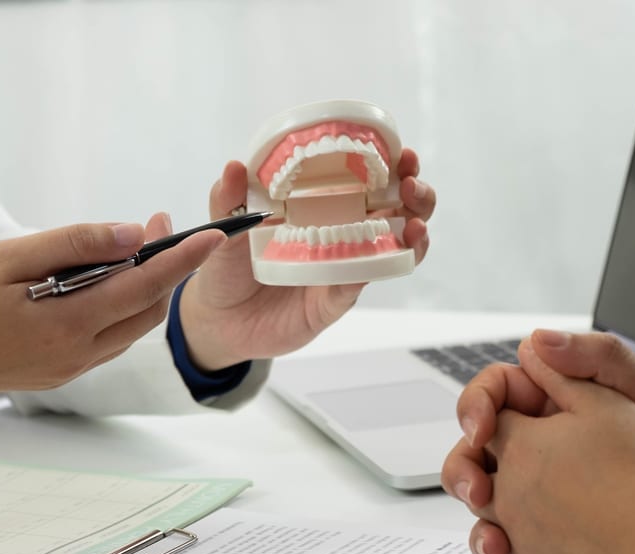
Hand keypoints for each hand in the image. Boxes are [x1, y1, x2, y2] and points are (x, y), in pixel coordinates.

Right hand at [0, 216, 223, 416]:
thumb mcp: (7, 258)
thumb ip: (74, 245)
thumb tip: (130, 235)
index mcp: (68, 326)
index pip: (144, 286)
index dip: (182, 259)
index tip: (214, 236)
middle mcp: (76, 356)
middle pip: (144, 313)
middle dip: (164, 271)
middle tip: (158, 226)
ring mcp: (66, 370)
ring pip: (126, 330)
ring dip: (141, 292)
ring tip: (132, 249)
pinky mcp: (53, 374)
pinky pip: (103, 341)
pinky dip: (116, 310)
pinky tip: (101, 283)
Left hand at [177, 152, 435, 370]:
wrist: (218, 319)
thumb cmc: (228, 265)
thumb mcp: (226, 227)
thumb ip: (228, 198)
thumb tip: (235, 165)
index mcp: (323, 205)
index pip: (369, 178)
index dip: (394, 164)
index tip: (404, 154)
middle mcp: (342, 234)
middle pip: (397, 210)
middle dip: (416, 195)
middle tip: (411, 185)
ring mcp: (343, 267)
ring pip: (394, 248)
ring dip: (413, 234)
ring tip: (415, 225)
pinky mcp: (334, 301)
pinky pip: (360, 284)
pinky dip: (372, 271)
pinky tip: (377, 261)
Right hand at [463, 341, 634, 553]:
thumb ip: (596, 361)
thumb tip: (535, 340)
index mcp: (554, 406)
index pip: (494, 397)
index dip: (476, 410)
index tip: (481, 432)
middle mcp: (543, 449)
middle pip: (478, 457)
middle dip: (466, 477)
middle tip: (480, 496)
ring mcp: (546, 497)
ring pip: (494, 510)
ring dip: (485, 532)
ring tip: (497, 549)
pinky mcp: (558, 537)